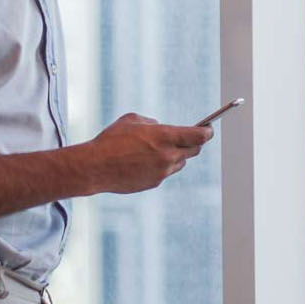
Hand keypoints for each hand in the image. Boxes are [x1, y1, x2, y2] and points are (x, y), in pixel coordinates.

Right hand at [82, 113, 213, 195]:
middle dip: (194, 143)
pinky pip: (165, 172)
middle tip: (190, 137)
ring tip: (162, 149)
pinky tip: (147, 161)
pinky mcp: (154, 183)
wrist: (95, 167)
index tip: (209, 129)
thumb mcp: (132, 120)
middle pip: (194, 150)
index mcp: (165, 137)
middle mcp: (168, 156)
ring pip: (180, 163)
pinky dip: (162, 166)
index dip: (207, 132)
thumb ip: (152, 122)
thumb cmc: (111, 140)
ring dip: (176, 155)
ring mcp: (162, 172)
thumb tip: (160, 127)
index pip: (199, 136)